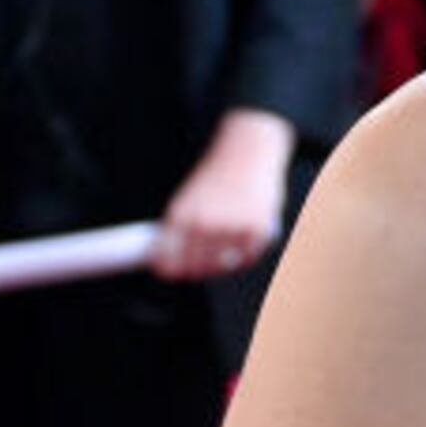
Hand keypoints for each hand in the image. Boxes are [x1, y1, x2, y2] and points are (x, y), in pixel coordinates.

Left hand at [154, 111, 293, 280]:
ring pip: (222, 264)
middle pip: (195, 266)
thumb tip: (172, 258)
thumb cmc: (216, 176)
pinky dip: (243, 258)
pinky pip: (247, 257)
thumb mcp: (189, 198)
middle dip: (195, 271)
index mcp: (181, 215)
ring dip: (220, 267)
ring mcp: (231, 228)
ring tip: (221, 259)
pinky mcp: (257, 229)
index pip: (168, 257)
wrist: (247, 153)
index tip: (169, 274)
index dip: (168, 269)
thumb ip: (181, 228)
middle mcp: (204, 224)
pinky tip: (240, 252)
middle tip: (198, 269)